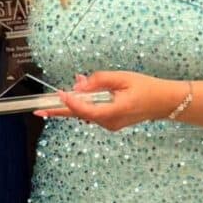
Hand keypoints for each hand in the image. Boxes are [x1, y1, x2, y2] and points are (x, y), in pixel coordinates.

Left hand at [36, 71, 187, 131]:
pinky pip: (92, 114)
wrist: (163, 102)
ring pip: (85, 115)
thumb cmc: (146, 88)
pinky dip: (82, 105)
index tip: (59, 93)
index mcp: (115, 111)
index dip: (70, 102)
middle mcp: (110, 122)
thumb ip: (99, 80)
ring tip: (53, 100)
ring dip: (71, 105)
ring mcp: (110, 125)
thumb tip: (78, 84)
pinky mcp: (110, 123)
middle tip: (38, 111)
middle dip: (60, 110)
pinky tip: (75, 96)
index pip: (86, 110)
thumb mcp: (123, 78)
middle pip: (80, 115)